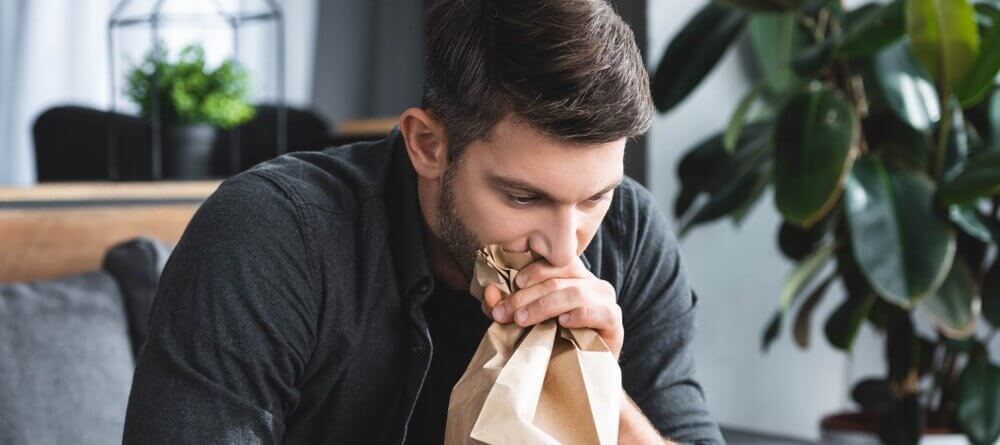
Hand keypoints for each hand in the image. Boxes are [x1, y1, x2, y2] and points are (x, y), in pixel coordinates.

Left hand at [480, 257, 623, 358]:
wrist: (583, 372)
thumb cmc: (555, 341)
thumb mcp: (527, 321)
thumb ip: (508, 306)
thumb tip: (489, 293)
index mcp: (572, 275)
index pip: (553, 262)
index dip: (530, 272)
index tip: (511, 286)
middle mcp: (590, 282)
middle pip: (557, 280)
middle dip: (526, 296)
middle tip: (504, 313)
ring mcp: (605, 299)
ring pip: (574, 293)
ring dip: (544, 306)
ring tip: (523, 319)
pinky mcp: (614, 320)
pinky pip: (600, 311)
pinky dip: (580, 314)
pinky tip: (563, 323)